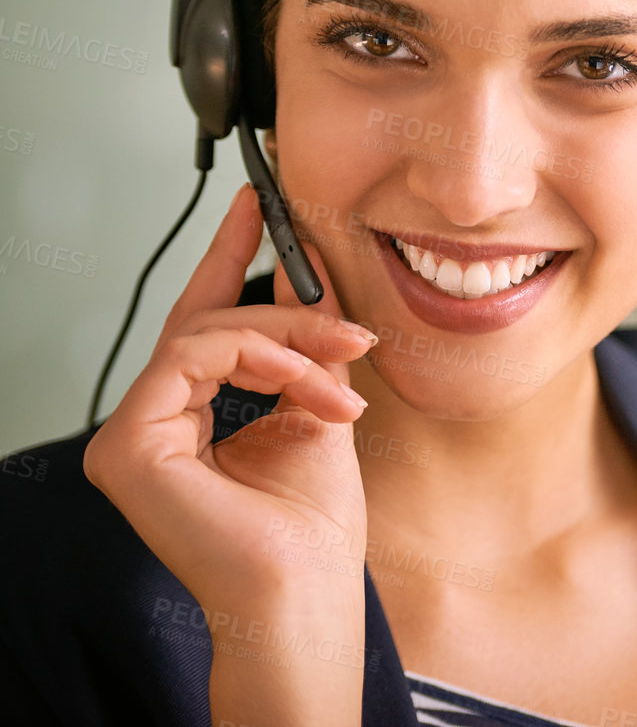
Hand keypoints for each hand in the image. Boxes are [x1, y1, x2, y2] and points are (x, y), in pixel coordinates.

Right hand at [83, 183, 375, 608]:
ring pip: (205, 334)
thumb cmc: (312, 527)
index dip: (229, 257)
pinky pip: (193, 357)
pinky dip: (264, 358)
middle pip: (207, 324)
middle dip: (287, 309)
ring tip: (343, 369)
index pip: (203, 325)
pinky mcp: (128, 447)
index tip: (262, 207)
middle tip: (350, 329)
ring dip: (289, 341)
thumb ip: (303, 341)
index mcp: (189, 421)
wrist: (307, 590)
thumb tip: (310, 267)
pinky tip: (308, 387)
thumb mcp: (315, 404)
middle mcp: (150, 427)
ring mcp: (130, 438)